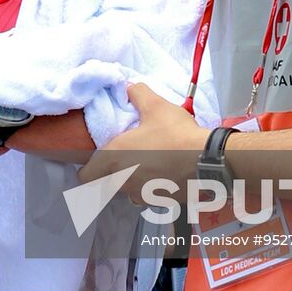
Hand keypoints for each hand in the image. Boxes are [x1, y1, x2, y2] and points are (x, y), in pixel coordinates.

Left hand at [79, 82, 206, 201]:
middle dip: (111, 175)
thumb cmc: (175, 133)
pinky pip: (149, 197)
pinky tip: (164, 175)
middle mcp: (123, 181)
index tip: (97, 161)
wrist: (206, 159)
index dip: (88, 169)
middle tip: (125, 160)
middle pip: (106, 185)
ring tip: (146, 167)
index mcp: (114, 159)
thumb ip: (137, 94)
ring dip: (132, 183)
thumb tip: (129, 87)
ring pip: (128, 192)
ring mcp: (142, 195)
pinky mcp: (160, 202)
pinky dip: (152, 189)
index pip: (85, 177)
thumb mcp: (155, 105)